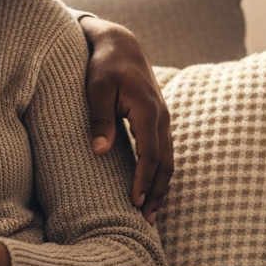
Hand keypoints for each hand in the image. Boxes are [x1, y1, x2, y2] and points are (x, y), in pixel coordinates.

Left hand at [78, 16, 172, 223]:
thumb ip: (100, 118)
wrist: (121, 45)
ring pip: (168, 160)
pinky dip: (160, 174)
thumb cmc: (104, 66)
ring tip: (151, 213)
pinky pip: (164, 153)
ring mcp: (162, 120)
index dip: (144, 179)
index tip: (135, 201)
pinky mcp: (157, 122)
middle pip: (166, 163)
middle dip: (158, 192)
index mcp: (147, 110)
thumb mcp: (97, 88)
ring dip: (161, 186)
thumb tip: (100, 151)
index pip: (150, 153)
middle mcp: (161, 117)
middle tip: (147, 219)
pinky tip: (152, 189)